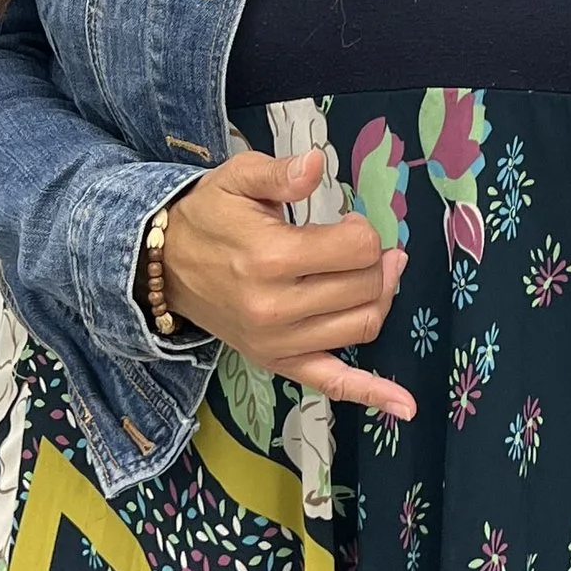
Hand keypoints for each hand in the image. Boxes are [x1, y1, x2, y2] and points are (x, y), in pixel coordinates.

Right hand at [155, 148, 415, 419]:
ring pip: (363, 325)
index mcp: (271, 257)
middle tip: (359, 245)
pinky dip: (372, 393)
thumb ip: (280, 173)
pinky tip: (406, 406)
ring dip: (380, 298)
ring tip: (372, 276)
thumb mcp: (238, 179)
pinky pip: (333, 384)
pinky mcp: (278, 364)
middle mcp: (277, 308)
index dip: (364, 231)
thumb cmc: (208, 217)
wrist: (164, 267)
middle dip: (375, 261)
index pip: (358, 250)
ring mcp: (279, 343)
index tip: (346, 222)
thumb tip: (317, 164)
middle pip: (367, 287)